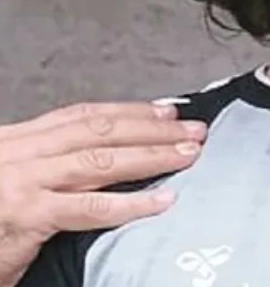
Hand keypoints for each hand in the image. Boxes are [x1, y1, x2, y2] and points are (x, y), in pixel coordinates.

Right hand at [0, 102, 204, 285]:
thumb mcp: (8, 179)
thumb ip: (47, 167)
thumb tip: (100, 163)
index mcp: (16, 140)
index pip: (82, 116)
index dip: (128, 111)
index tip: (165, 110)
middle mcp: (21, 152)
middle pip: (99, 131)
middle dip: (152, 128)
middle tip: (194, 129)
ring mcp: (23, 182)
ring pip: (101, 161)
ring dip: (152, 156)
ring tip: (189, 155)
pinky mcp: (26, 216)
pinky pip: (89, 208)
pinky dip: (131, 204)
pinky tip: (162, 201)